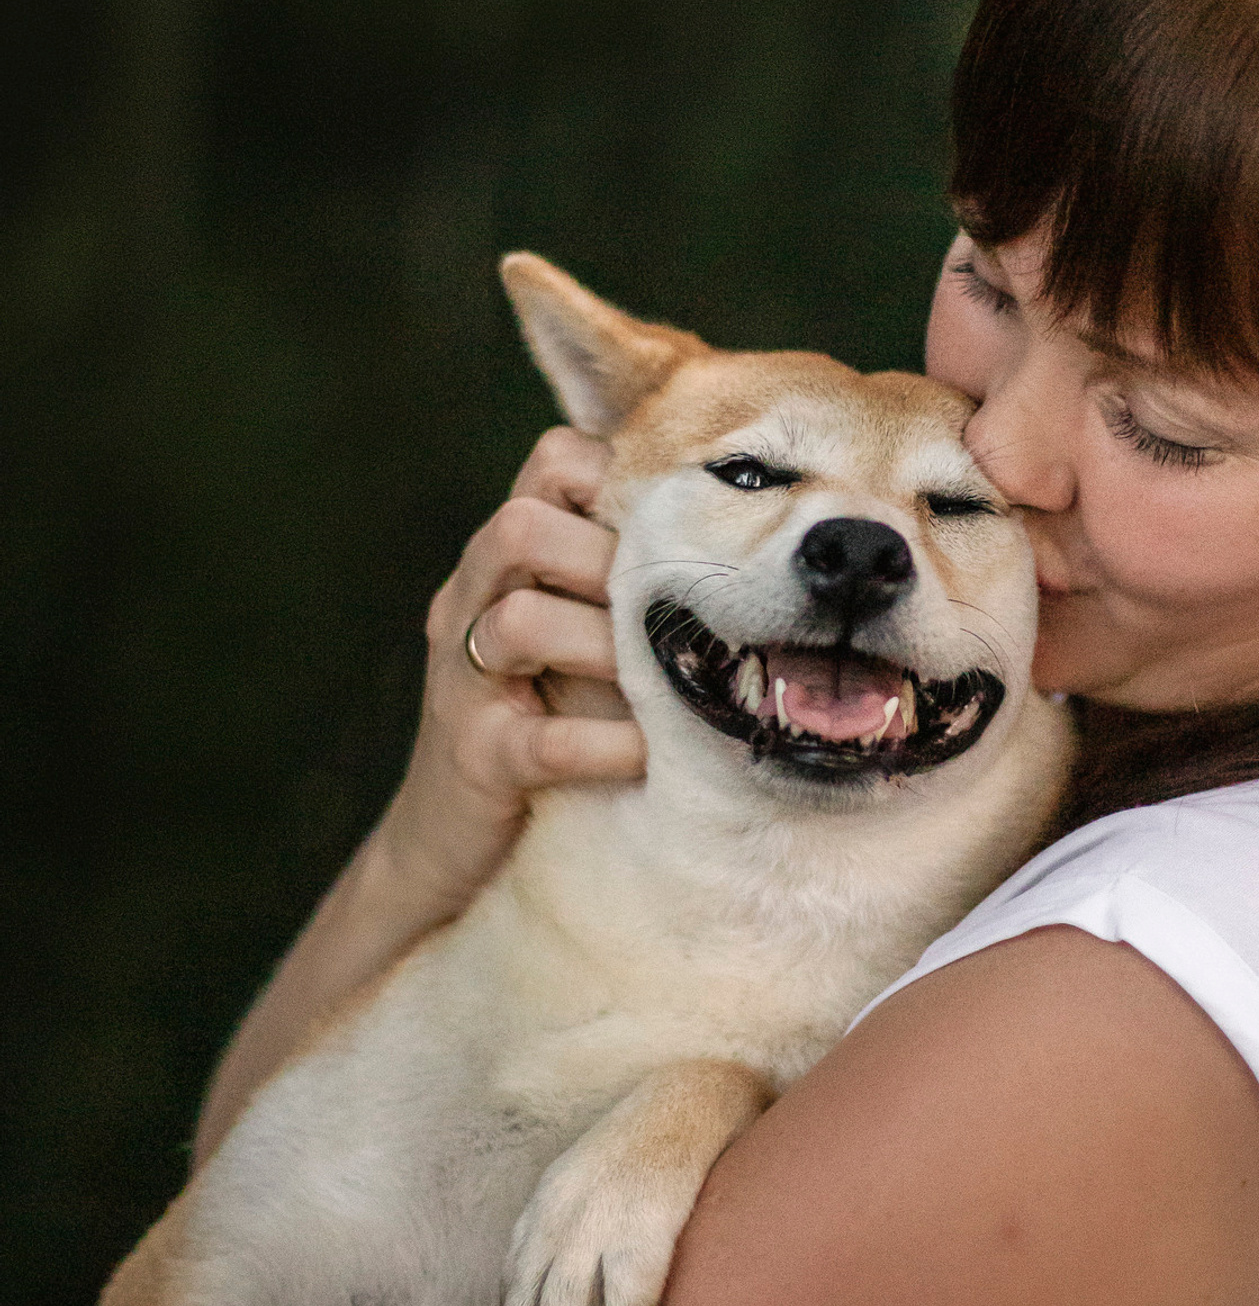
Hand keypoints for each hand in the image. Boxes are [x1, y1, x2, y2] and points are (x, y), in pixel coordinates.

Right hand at [377, 426, 645, 916]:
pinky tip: (649, 752)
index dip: (619, 478)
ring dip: (603, 646)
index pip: (553, 462)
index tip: (679, 530)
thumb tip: (759, 548)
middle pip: (520, 526)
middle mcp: (471, 601)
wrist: (452, 843)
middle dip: (606, 562)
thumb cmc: (547, 721)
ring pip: (518, 621)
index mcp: (505, 559)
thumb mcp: (583, 636)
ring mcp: (463, 680)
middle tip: (667, 613)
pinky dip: (606, 743)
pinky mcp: (475, 759)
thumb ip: (632, 583)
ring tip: (657, 682)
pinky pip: (540, 739)